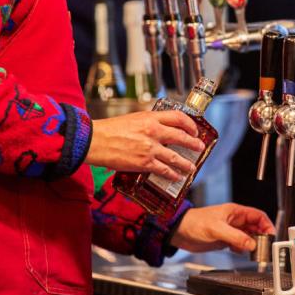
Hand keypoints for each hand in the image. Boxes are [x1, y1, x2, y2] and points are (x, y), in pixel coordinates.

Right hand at [87, 111, 203, 180]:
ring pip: (176, 156)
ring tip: (191, 167)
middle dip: (194, 143)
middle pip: (182, 136)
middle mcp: (153, 131)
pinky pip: (164, 169)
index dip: (190, 124)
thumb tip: (161, 129)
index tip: (194, 130)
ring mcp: (150, 148)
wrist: (94, 141)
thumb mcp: (133, 119)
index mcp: (150, 117)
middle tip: (199, 147)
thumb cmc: (110, 130)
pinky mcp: (144, 163)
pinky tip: (176, 176)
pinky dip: (172, 174)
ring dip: (186, 163)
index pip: (178, 117)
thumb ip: (149, 123)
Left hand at [170, 203, 274, 253]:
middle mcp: (234, 221)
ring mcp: (230, 230)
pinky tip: (239, 252)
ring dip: (252, 244)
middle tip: (263, 247)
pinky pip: (239, 244)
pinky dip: (242, 249)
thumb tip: (251, 244)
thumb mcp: (217, 229)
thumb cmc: (194, 222)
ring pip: (248, 237)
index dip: (266, 224)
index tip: (271, 236)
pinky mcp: (224, 240)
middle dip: (261, 236)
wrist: (179, 232)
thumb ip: (235, 236)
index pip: (257, 216)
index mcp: (235, 212)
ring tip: (253, 252)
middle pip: (255, 227)